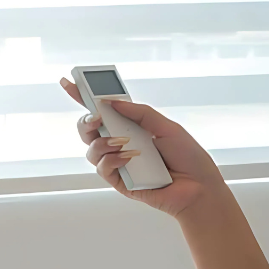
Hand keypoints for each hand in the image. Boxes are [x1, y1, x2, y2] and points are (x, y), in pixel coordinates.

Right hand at [60, 78, 229, 218]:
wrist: (199, 187)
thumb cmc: (188, 156)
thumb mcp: (166, 126)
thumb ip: (139, 112)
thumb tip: (111, 102)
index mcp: (131, 127)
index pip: (104, 110)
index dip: (84, 96)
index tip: (69, 82)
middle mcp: (121, 144)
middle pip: (88, 130)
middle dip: (86, 120)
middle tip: (96, 117)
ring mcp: (119, 163)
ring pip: (91, 150)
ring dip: (102, 143)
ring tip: (122, 142)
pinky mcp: (121, 182)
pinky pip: (103, 169)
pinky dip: (113, 160)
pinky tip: (129, 157)